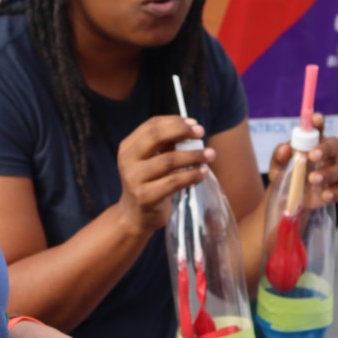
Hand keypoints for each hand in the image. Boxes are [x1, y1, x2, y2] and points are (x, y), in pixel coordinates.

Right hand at [116, 115, 216, 234]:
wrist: (135, 216)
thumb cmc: (149, 182)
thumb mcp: (151, 160)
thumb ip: (166, 145)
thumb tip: (192, 129)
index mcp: (128, 147)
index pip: (152, 125)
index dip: (175, 121)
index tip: (194, 124)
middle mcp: (127, 160)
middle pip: (156, 136)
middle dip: (182, 132)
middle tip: (201, 134)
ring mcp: (134, 179)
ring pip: (169, 160)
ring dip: (193, 156)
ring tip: (210, 155)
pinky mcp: (145, 197)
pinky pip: (174, 182)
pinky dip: (192, 175)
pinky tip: (203, 173)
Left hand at [267, 112, 337, 209]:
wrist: (286, 201)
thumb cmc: (285, 177)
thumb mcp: (277, 168)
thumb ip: (279, 157)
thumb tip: (285, 148)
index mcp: (312, 144)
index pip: (318, 129)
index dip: (319, 122)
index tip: (315, 120)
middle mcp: (327, 155)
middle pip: (335, 145)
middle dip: (325, 149)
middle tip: (312, 156)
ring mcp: (334, 173)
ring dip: (328, 172)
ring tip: (313, 179)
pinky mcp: (336, 190)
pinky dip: (334, 192)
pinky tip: (324, 195)